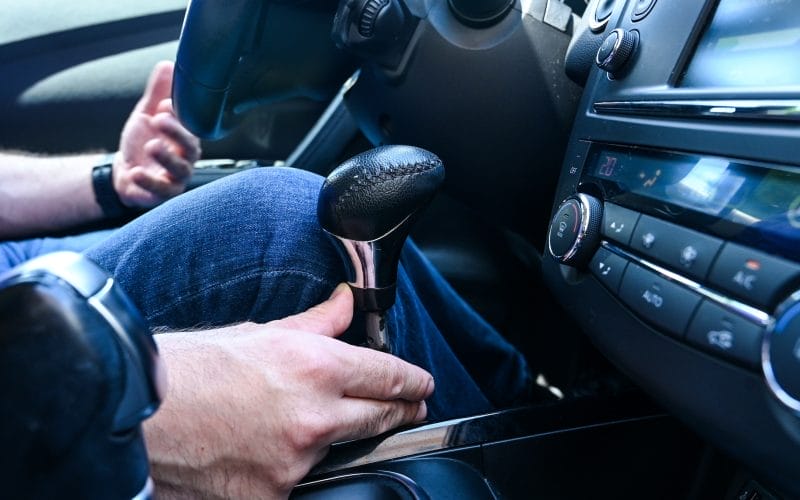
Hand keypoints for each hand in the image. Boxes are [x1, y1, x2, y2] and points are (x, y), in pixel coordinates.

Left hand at [113, 60, 200, 208]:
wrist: (125, 172)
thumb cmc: (142, 143)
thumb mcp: (147, 114)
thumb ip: (158, 93)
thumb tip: (167, 65)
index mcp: (185, 138)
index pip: (190, 127)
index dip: (180, 117)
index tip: (165, 104)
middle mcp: (185, 159)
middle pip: (191, 149)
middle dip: (177, 133)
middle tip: (159, 119)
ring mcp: (176, 178)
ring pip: (180, 170)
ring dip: (167, 157)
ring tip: (151, 145)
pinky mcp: (162, 194)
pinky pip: (161, 191)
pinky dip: (150, 182)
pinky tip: (136, 171)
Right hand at [145, 284, 433, 499]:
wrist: (133, 417)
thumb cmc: (187, 370)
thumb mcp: (255, 334)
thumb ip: (314, 324)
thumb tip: (345, 306)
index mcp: (315, 366)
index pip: (389, 375)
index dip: (413, 381)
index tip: (422, 386)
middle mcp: (315, 416)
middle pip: (381, 416)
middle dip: (399, 411)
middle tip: (407, 408)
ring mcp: (296, 462)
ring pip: (338, 451)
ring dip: (332, 438)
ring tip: (302, 424)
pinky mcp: (272, 497)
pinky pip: (298, 483)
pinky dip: (289, 470)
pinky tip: (262, 453)